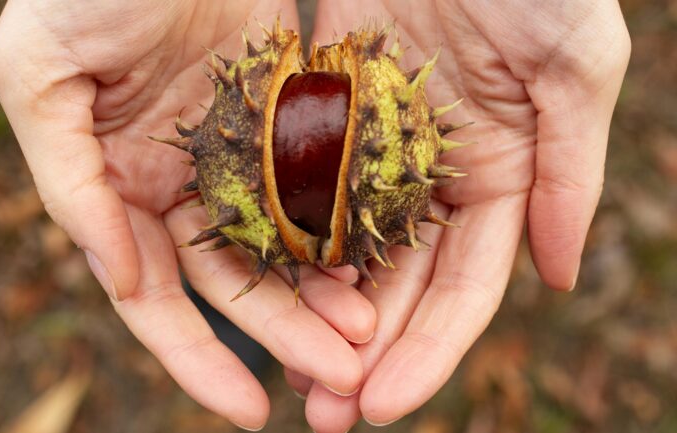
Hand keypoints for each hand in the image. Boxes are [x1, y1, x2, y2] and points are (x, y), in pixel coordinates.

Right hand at [0, 1, 376, 428]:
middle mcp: (177, 182)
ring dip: (322, 292)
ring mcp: (234, 154)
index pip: (154, 294)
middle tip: (342, 376)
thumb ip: (68, 181)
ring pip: (283, 242)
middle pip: (232, 281)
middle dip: (284, 334)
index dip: (196, 358)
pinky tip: (377, 260)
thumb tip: (115, 278)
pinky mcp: (282, 117)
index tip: (246, 413)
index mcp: (114, 185)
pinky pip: (315, 183)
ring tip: (369, 334)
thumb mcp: (39, 75)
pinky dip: (341, 225)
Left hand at [288, 1, 630, 430]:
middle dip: (363, 354)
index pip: (463, 288)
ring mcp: (373, 150)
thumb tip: (560, 279)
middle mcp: (433, 177)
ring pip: (343, 250)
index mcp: (500, 178)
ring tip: (286, 375)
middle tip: (325, 416)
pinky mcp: (322, 115)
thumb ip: (569, 173)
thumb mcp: (573, 65)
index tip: (385, 405)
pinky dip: (283, 238)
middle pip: (397, 285)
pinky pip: (298, 186)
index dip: (429, 352)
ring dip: (315, 315)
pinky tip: (256, 286)